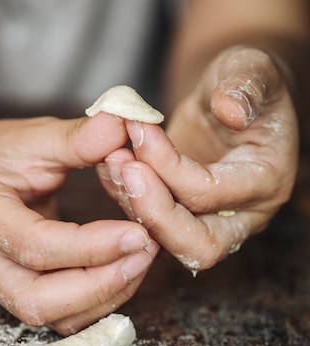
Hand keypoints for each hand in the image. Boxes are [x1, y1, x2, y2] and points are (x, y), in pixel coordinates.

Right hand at [0, 113, 157, 333]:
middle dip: (99, 284)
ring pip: (53, 317)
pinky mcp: (20, 297)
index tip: (139, 232)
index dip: (90, 247)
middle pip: (38, 301)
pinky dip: (100, 300)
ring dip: (105, 296)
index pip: (35, 246)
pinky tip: (126, 270)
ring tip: (142, 259)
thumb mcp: (35, 136)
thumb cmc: (2, 156)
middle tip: (145, 253)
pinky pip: (63, 317)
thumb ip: (78, 137)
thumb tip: (123, 126)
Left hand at [98, 46, 298, 273]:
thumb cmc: (243, 81)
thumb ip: (247, 83)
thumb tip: (230, 109)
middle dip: (153, 212)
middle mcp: (243, 216)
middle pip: (198, 247)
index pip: (211, 193)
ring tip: (110, 159)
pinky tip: (108, 165)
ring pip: (168, 243)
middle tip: (122, 169)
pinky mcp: (182, 221)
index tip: (138, 129)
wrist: (227, 98)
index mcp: (268, 181)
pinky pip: (151, 226)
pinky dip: (125, 199)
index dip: (168, 166)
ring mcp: (212, 224)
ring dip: (132, 206)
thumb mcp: (251, 68)